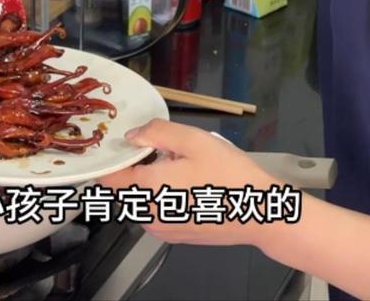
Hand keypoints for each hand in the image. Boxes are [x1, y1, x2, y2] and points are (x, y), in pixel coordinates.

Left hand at [97, 119, 283, 246]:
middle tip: (166, 153)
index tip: (122, 145)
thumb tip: (132, 136)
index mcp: (147, 188)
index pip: (108, 177)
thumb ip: (157, 133)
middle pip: (126, 188)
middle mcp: (148, 214)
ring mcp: (162, 229)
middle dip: (139, 168)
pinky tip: (191, 188)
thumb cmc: (229, 175)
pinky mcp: (175, 236)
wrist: (260, 213)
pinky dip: (164, 199)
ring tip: (184, 171)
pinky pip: (157, 213)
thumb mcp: (194, 140)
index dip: (111, 159)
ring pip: (142, 201)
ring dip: (152, 185)